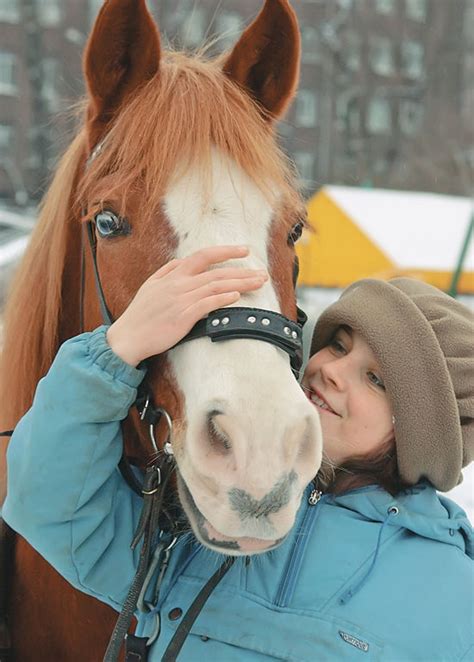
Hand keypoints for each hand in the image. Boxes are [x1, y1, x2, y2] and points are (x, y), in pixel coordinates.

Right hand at [106, 246, 267, 366]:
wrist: (128, 337)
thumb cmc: (140, 314)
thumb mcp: (150, 286)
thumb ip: (167, 271)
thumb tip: (181, 262)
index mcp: (173, 275)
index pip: (203, 256)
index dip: (226, 251)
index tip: (244, 250)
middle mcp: (179, 284)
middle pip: (217, 272)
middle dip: (243, 271)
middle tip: (262, 273)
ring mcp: (181, 300)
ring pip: (216, 286)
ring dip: (240, 283)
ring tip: (258, 283)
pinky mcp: (183, 317)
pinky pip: (207, 304)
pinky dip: (223, 299)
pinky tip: (237, 297)